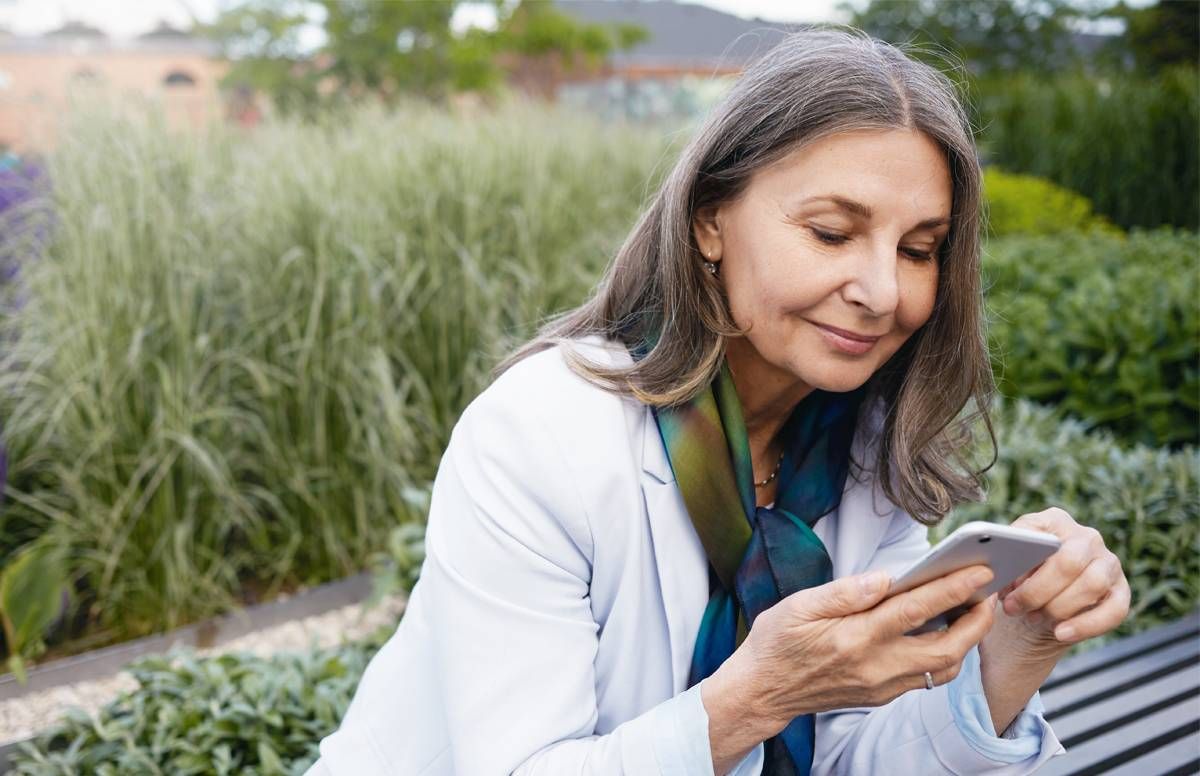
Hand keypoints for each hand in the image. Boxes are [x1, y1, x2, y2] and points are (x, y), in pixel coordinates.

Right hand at [705, 564, 995, 739]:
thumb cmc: (777, 642)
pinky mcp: (881, 696)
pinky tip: (944, 632)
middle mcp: (875, 667)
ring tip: (973, 610)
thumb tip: (886, 577)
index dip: (953, 589)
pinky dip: (944, 655)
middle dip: (976, 621)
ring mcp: (881, 687)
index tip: (980, 571)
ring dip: (966, 640)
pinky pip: (926, 678)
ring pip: (943, 668)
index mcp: (854, 638)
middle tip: (990, 593)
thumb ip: (845, 592)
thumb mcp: (799, 606)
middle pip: (946, 648)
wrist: (762, 691)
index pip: (916, 610)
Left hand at [999, 507, 1129, 653]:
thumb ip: (1004, 563)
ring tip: (1034, 618)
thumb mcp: (1008, 566)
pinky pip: (1114, 611)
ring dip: (1058, 607)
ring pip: (1092, 584)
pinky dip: (1085, 626)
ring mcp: (1108, 563)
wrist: (1039, 606)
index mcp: (1054, 521)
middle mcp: (1087, 537)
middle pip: (1069, 561)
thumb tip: (999, 573)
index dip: (1021, 560)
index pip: (1040, 532)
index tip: (1005, 582)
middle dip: (1038, 590)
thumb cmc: (1020, 578)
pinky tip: (1061, 634)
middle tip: (1014, 608)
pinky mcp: (1121, 591)